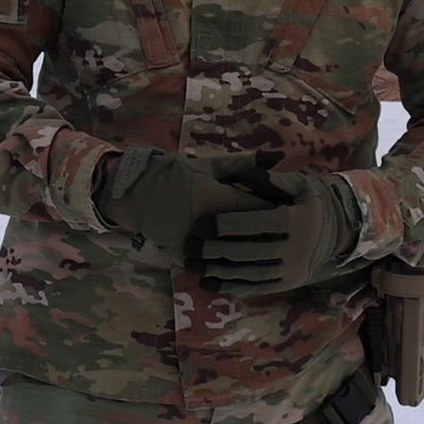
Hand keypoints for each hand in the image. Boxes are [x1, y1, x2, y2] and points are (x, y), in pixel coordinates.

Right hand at [94, 147, 278, 256]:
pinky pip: (216, 267)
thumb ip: (245, 164)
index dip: (278, 210)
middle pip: (254, 237)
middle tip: (280, 232)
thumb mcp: (209, 166)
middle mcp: (212, 226)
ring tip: (265, 250)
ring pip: (237, 258)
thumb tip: (279, 156)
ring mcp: (199, 245)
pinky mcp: (188, 259)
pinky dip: (229, 265)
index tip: (287, 210)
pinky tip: (241, 262)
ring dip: (252, 254)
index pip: (262, 210)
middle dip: (269, 234)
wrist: (136, 194)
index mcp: (220, 199)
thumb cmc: (176, 175)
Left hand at [192, 167, 361, 294]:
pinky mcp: (288, 284)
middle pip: (250, 251)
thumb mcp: (301, 185)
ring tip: (194, 266)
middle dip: (217, 250)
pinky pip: (258, 288)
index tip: (201, 224)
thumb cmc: (313, 202)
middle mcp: (296, 249)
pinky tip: (210, 283)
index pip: (256, 224)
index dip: (227, 225)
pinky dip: (233, 287)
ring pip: (251, 273)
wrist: (340, 232)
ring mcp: (292, 271)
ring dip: (220, 272)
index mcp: (297, 222)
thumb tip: (248, 173)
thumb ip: (273, 180)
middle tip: (191, 245)